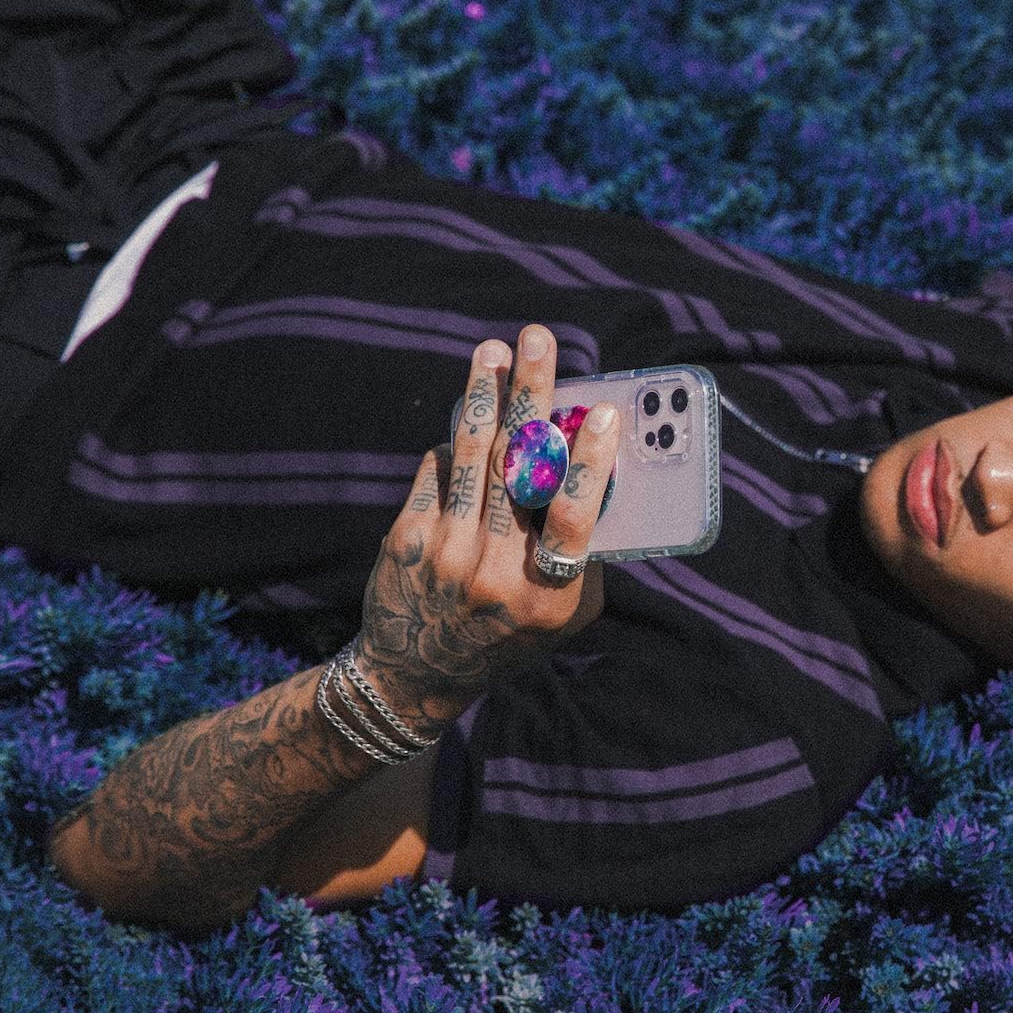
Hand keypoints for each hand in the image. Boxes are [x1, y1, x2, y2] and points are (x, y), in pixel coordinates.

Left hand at [355, 324, 619, 737]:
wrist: (417, 673)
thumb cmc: (508, 636)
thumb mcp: (563, 613)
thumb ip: (582, 553)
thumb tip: (593, 468)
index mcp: (548, 595)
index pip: (573, 519)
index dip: (588, 464)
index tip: (604, 413)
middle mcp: (496, 574)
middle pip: (518, 469)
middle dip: (531, 395)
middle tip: (538, 339)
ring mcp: (446, 555)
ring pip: (471, 458)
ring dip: (484, 397)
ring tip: (492, 352)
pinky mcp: (407, 539)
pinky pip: (437, 472)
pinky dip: (455, 440)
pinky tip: (469, 410)